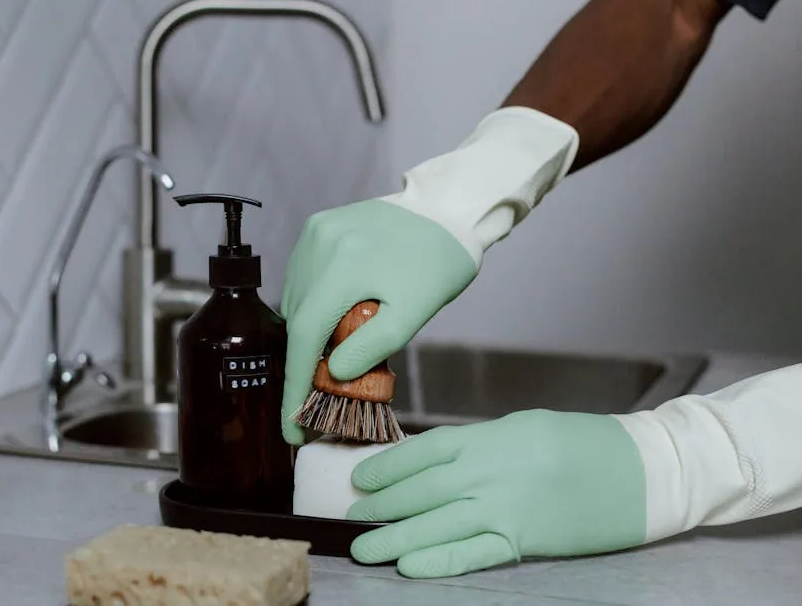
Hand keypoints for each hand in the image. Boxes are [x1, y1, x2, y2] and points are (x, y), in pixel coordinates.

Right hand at [279, 108, 578, 445]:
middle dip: (303, 367)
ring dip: (306, 335)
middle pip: (297, 319)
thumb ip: (372, 345)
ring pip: (295, 299)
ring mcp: (314, 232)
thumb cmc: (439, 263)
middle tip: (316, 404)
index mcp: (342, 266)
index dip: (295, 386)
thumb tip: (333, 372)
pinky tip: (332, 320)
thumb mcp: (414, 312)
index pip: (305, 336)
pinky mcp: (317, 226)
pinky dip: (311, 305)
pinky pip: (302, 278)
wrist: (449, 209)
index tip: (293, 428)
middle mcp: (318, 245)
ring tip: (329, 362)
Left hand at [346, 409, 647, 577]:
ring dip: (394, 539)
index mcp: (489, 438)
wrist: (642, 472)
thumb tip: (437, 463)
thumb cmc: (585, 442)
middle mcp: (489, 472)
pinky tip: (409, 567)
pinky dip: (438, 562)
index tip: (360, 477)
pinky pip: (472, 554)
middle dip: (380, 505)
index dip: (387, 467)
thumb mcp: (524, 428)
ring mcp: (504, 510)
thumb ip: (480, 445)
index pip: (423, 452)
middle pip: (420, 491)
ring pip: (435, 526)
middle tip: (351, 515)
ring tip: (363, 548)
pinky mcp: (523, 542)